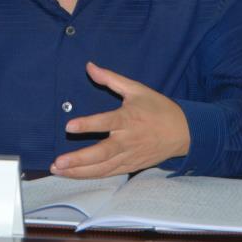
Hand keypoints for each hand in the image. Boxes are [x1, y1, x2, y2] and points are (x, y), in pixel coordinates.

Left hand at [50, 62, 190, 177]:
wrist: (184, 132)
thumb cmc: (158, 108)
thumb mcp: (136, 89)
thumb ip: (111, 78)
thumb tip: (89, 66)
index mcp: (128, 119)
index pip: (105, 122)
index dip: (87, 125)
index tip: (69, 126)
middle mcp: (128, 140)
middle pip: (102, 153)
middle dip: (79, 159)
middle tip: (58, 163)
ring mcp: (130, 156)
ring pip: (103, 168)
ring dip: (79, 172)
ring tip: (59, 171)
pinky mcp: (131, 166)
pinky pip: (109, 173)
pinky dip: (91, 176)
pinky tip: (75, 175)